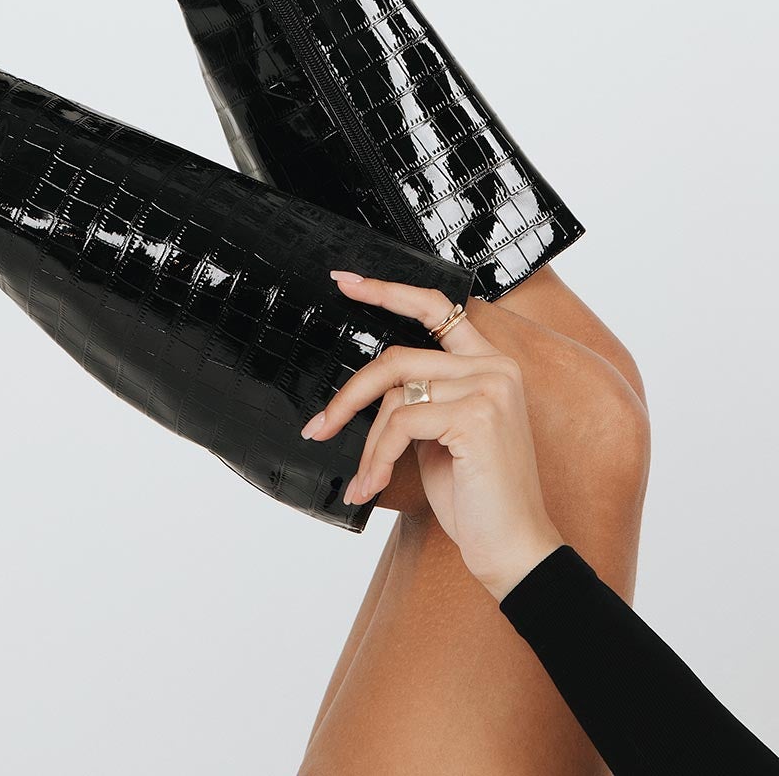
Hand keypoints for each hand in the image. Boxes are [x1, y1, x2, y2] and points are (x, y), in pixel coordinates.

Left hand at [302, 272, 564, 599]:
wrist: (514, 549)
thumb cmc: (477, 496)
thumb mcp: (442, 436)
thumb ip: (420, 398)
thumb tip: (366, 389)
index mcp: (489, 364)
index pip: (434, 308)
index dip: (387, 291)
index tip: (346, 283)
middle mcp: (494, 367)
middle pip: (397, 358)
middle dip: (352, 395)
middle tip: (319, 425)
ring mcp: (489, 388)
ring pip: (395, 394)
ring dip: (368, 442)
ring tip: (364, 478)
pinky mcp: (476, 415)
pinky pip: (401, 423)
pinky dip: (379, 456)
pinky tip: (374, 485)